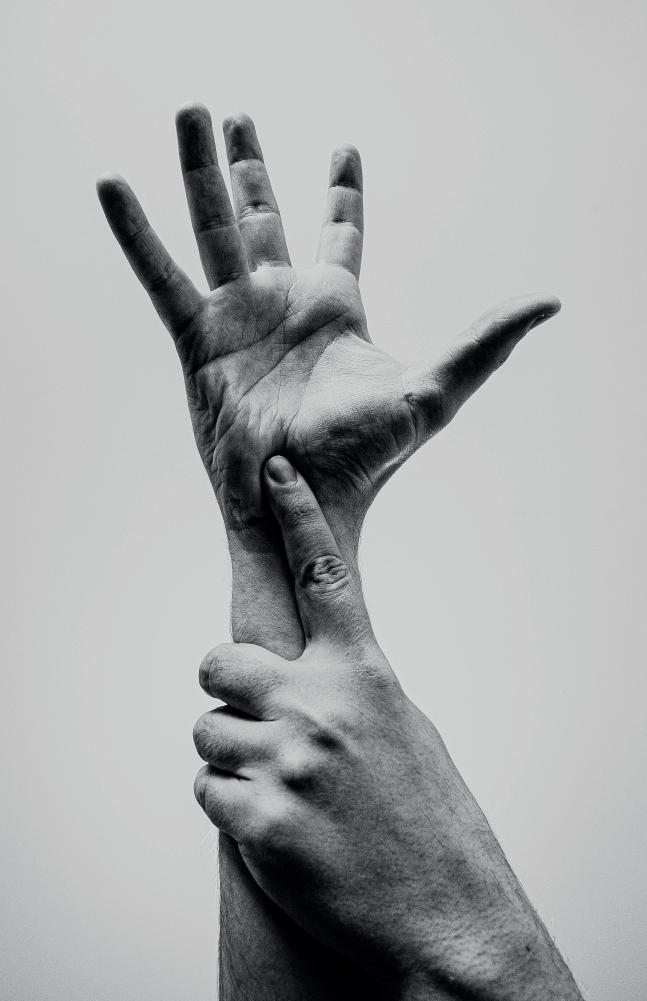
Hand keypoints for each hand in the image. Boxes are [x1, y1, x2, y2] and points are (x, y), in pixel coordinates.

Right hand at [97, 105, 559, 540]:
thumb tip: (548, 303)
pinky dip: (136, 233)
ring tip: (190, 110)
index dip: (341, 191)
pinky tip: (113, 186)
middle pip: (261, 215)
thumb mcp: (432, 391)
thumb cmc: (364, 460)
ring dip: (198, 169)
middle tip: (231, 113)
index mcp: (334, 306)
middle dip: (248, 164)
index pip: (341, 231)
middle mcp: (281, 302)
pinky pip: (160, 275)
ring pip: (212, 226)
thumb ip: (485, 344)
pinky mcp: (197, 340)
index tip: (345, 150)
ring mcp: (236, 317)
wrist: (300, 503)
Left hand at [193, 457, 581, 1000]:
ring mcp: (286, 761)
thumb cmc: (428, 815)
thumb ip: (348, 687)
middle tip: (257, 721)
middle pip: (217, 661)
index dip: (298, 515)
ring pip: (205, 733)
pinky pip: (205, 793)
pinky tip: (277, 827)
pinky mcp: (259, 820)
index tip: (276, 470)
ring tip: (284, 790)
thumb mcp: (402, 727)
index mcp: (362, 674)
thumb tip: (298, 670)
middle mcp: (320, 705)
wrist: (445, 910)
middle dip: (227, 689)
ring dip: (232, 760)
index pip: (323, 576)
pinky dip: (230, 809)